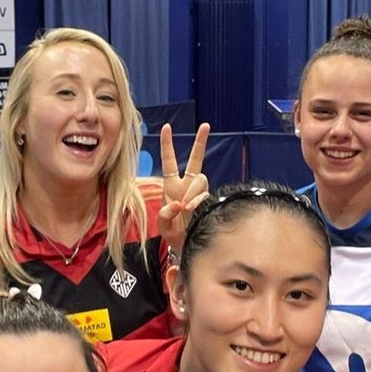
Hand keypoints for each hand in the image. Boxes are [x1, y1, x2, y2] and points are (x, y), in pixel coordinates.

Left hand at [157, 123, 210, 256]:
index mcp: (171, 187)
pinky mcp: (208, 201)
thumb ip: (165, 214)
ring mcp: (198, 193)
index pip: (169, 161)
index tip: (167, 127)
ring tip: (186, 207)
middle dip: (200, 142)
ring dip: (193, 191)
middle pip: (195, 160)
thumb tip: (179, 204)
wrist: (187, 246)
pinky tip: (193, 209)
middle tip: (205, 125)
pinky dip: (198, 201)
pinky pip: (205, 194)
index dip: (167, 145)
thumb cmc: (173, 234)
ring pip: (201, 179)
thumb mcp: (162, 226)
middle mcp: (186, 186)